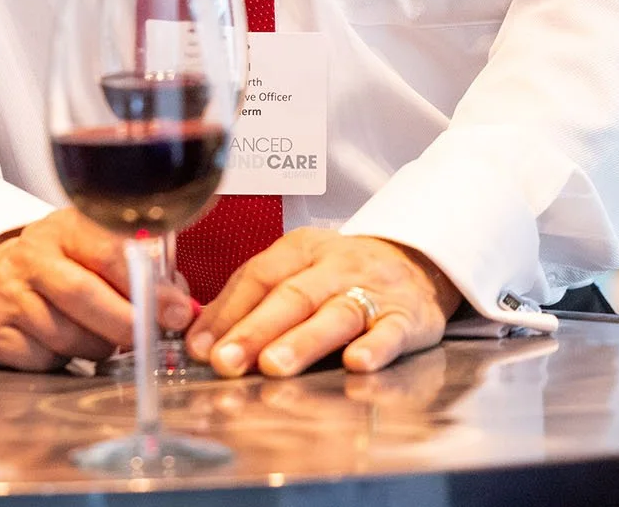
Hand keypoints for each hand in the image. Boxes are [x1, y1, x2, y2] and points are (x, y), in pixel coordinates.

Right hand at [0, 209, 193, 370]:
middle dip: (128, 323)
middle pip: (84, 294)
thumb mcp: (95, 253)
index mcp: (63, 228)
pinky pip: (42, 358)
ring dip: (97, 347)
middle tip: (152, 340)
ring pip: (67, 335)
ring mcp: (6, 292)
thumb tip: (182, 307)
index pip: (108, 251)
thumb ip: (140, 273)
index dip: (147, 286)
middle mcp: (30, 255)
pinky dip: (63, 361)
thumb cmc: (62, 269)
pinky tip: (63, 345)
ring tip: (101, 338)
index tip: (176, 311)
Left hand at [185, 228, 458, 377]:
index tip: (201, 347)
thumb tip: (200, 339)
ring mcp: (373, 290)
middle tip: (226, 362)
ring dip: (303, 341)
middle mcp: (336, 266)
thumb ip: (251, 301)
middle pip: (292, 296)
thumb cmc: (343, 274)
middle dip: (255, 330)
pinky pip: (391, 332)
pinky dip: (375, 347)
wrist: (418, 260)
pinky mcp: (408, 317)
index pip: (259, 276)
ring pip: (335, 314)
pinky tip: (357, 363)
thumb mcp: (297, 272)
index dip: (227, 312)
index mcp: (302, 250)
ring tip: (273, 367)